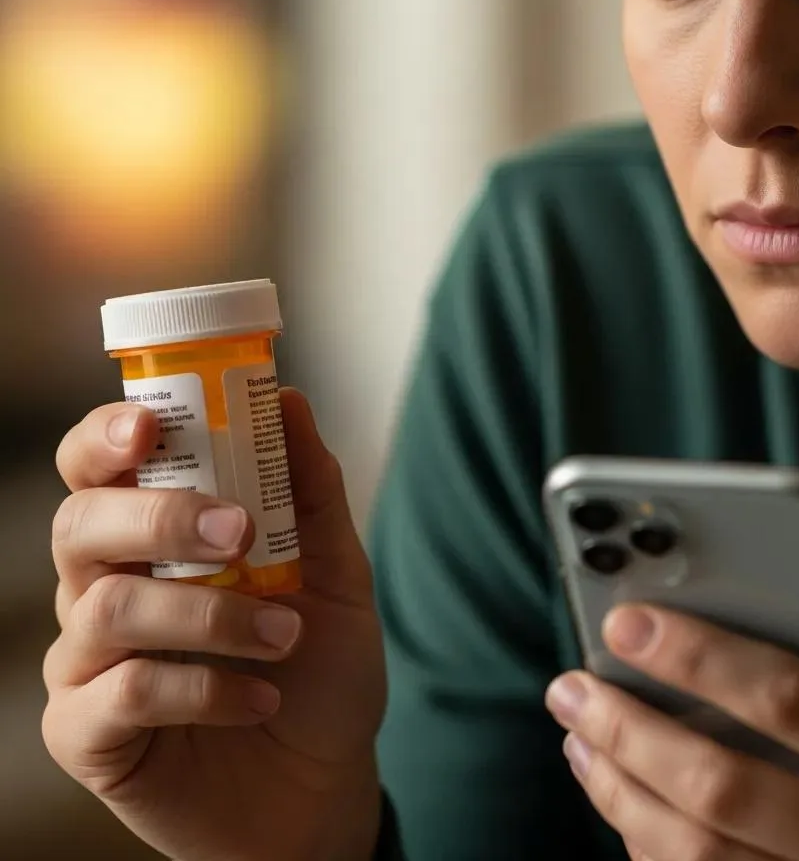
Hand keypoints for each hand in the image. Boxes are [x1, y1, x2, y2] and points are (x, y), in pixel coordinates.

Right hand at [43, 389, 385, 860]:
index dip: (104, 437)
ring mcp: (89, 661)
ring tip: (283, 637)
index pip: (96, 467)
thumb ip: (308, 489)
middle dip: (161, 518)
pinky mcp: (87, 732)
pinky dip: (205, 689)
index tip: (147, 425)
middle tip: (240, 535)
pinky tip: (257, 699)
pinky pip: (121, 693)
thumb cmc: (318, 666)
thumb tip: (286, 400)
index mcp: (154, 536)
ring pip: (107, 609)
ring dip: (210, 617)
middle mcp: (107, 586)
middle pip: (80, 524)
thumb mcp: (336, 569)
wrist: (321, 780)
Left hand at [545, 574, 798, 860]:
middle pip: (722, 787)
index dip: (699, 657)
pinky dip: (651, 849)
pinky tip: (621, 799)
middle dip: (630, 731)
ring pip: (701, 855)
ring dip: (621, 794)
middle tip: (570, 685)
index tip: (625, 621)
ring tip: (577, 738)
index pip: (789, 699)